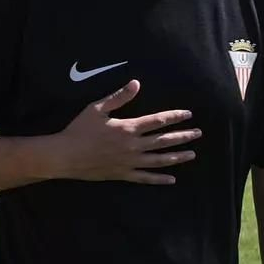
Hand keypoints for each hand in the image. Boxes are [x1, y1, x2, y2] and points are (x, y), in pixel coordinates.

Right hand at [49, 80, 199, 183]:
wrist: (65, 155)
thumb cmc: (78, 130)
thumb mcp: (96, 109)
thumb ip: (118, 97)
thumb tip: (136, 83)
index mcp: (128, 128)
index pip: (158, 121)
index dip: (174, 117)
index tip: (188, 115)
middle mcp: (133, 146)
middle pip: (163, 140)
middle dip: (183, 136)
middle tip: (198, 134)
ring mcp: (129, 162)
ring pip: (159, 160)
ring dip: (177, 157)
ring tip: (192, 154)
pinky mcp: (122, 174)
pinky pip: (145, 178)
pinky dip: (159, 179)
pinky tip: (171, 179)